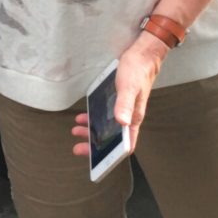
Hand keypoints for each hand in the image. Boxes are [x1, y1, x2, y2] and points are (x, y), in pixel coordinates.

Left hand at [71, 33, 168, 156]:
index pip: (124, 146)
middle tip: (77, 148)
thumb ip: (125, 104)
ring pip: (106, 129)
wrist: (141, 56)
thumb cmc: (137, 71)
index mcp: (133, 119)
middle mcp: (128, 118)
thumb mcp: (129, 87)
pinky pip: (104, 116)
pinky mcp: (117, 102)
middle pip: (112, 140)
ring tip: (75, 130)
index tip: (95, 161)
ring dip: (91, 133)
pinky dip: (92, 119)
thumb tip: (122, 123)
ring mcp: (122, 110)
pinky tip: (82, 117)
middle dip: (95, 146)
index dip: (111, 156)